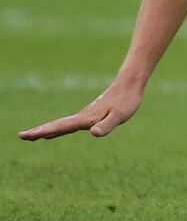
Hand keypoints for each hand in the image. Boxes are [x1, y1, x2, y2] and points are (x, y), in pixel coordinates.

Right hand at [19, 80, 142, 139]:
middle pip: (57, 126)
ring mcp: (84, 115)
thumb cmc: (127, 102)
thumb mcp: (119, 116)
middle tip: (21, 136)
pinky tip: (54, 132)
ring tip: (32, 136)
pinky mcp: (89, 115)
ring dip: (46, 130)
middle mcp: (82, 117)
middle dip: (39, 132)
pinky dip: (57, 129)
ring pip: (61, 124)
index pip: (61, 127)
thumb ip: (107, 125)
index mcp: (86, 119)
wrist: (130, 84)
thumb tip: (94, 134)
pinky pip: (69, 123)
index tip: (27, 135)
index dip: (44, 132)